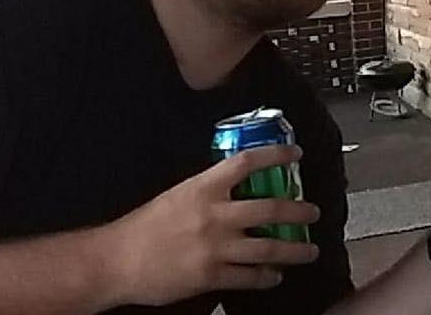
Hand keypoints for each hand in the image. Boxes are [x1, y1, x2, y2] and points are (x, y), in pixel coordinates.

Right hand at [95, 145, 321, 305]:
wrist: (117, 260)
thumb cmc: (143, 227)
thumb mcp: (177, 195)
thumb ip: (209, 191)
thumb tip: (239, 187)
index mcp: (203, 188)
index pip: (248, 163)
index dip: (276, 155)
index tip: (295, 154)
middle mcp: (214, 215)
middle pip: (270, 207)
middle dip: (299, 210)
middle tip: (313, 212)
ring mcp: (215, 247)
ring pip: (269, 246)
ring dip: (295, 249)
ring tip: (309, 250)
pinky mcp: (211, 276)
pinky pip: (250, 276)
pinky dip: (268, 276)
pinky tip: (276, 275)